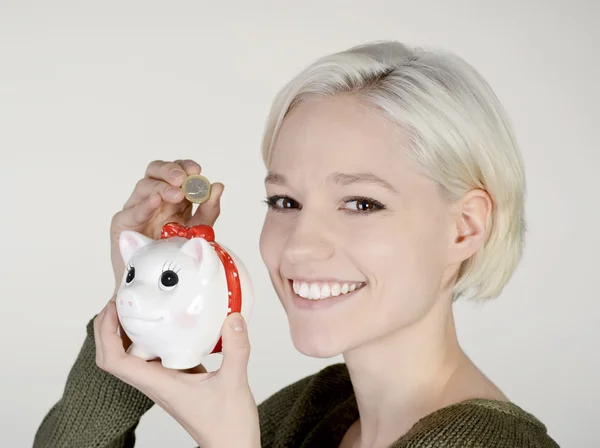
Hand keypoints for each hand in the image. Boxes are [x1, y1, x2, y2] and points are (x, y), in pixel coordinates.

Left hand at [94, 297, 259, 447]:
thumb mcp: (234, 381)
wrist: (231, 445)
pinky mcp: (176, 379)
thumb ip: (235, 348)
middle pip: (113, 356)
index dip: (106, 332)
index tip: (114, 306)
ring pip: (130, 355)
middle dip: (108, 326)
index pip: (114, 361)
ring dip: (125, 331)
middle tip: (120, 299)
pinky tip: (167, 323)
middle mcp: (155, 382)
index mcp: (159, 384)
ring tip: (137, 305)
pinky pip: (152, 355)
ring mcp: (163, 381)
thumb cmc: (228, 425)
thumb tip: (232, 317)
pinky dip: (150, 337)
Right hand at [109, 160, 224, 295]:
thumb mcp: (198, 229)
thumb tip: (218, 186)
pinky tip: (156, 201)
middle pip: (156, 171)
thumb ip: (208, 210)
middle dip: (170, 170)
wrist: (155, 280)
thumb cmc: (174, 253)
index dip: (185, 166)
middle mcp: (153, 198)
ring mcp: (137, 208)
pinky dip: (144, 204)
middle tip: (183, 179)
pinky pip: (132, 210)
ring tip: (177, 194)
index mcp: (172, 196)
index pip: (176, 172)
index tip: (197, 171)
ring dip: (162, 187)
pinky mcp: (123, 223)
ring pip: (144, 186)